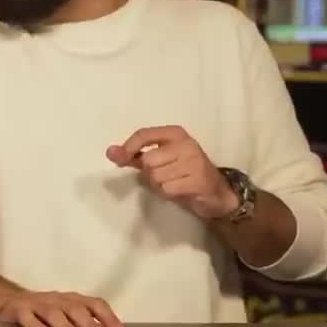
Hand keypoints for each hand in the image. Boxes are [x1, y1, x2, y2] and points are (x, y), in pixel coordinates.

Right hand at [0, 291, 124, 326]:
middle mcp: (55, 300)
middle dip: (89, 323)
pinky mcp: (15, 309)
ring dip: (66, 324)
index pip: (93, 304)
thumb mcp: (62, 316)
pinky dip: (34, 324)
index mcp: (69, 301)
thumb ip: (82, 325)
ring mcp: (34, 303)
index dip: (108, 317)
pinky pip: (25, 315)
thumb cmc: (38, 314)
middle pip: (75, 308)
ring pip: (52, 311)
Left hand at [106, 125, 239, 219]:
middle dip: (150, 173)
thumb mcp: (159, 160)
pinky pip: (166, 188)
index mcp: (175, 133)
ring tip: (174, 183)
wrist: (217, 192)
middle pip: (148, 160)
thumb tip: (110, 152)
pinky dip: (168, 193)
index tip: (119, 160)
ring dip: (159, 185)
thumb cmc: (183, 172)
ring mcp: (194, 161)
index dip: (128, 148)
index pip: (143, 134)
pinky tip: (180, 190)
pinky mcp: (198, 180)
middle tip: (164, 176)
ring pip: (155, 176)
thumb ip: (133, 155)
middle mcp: (186, 143)